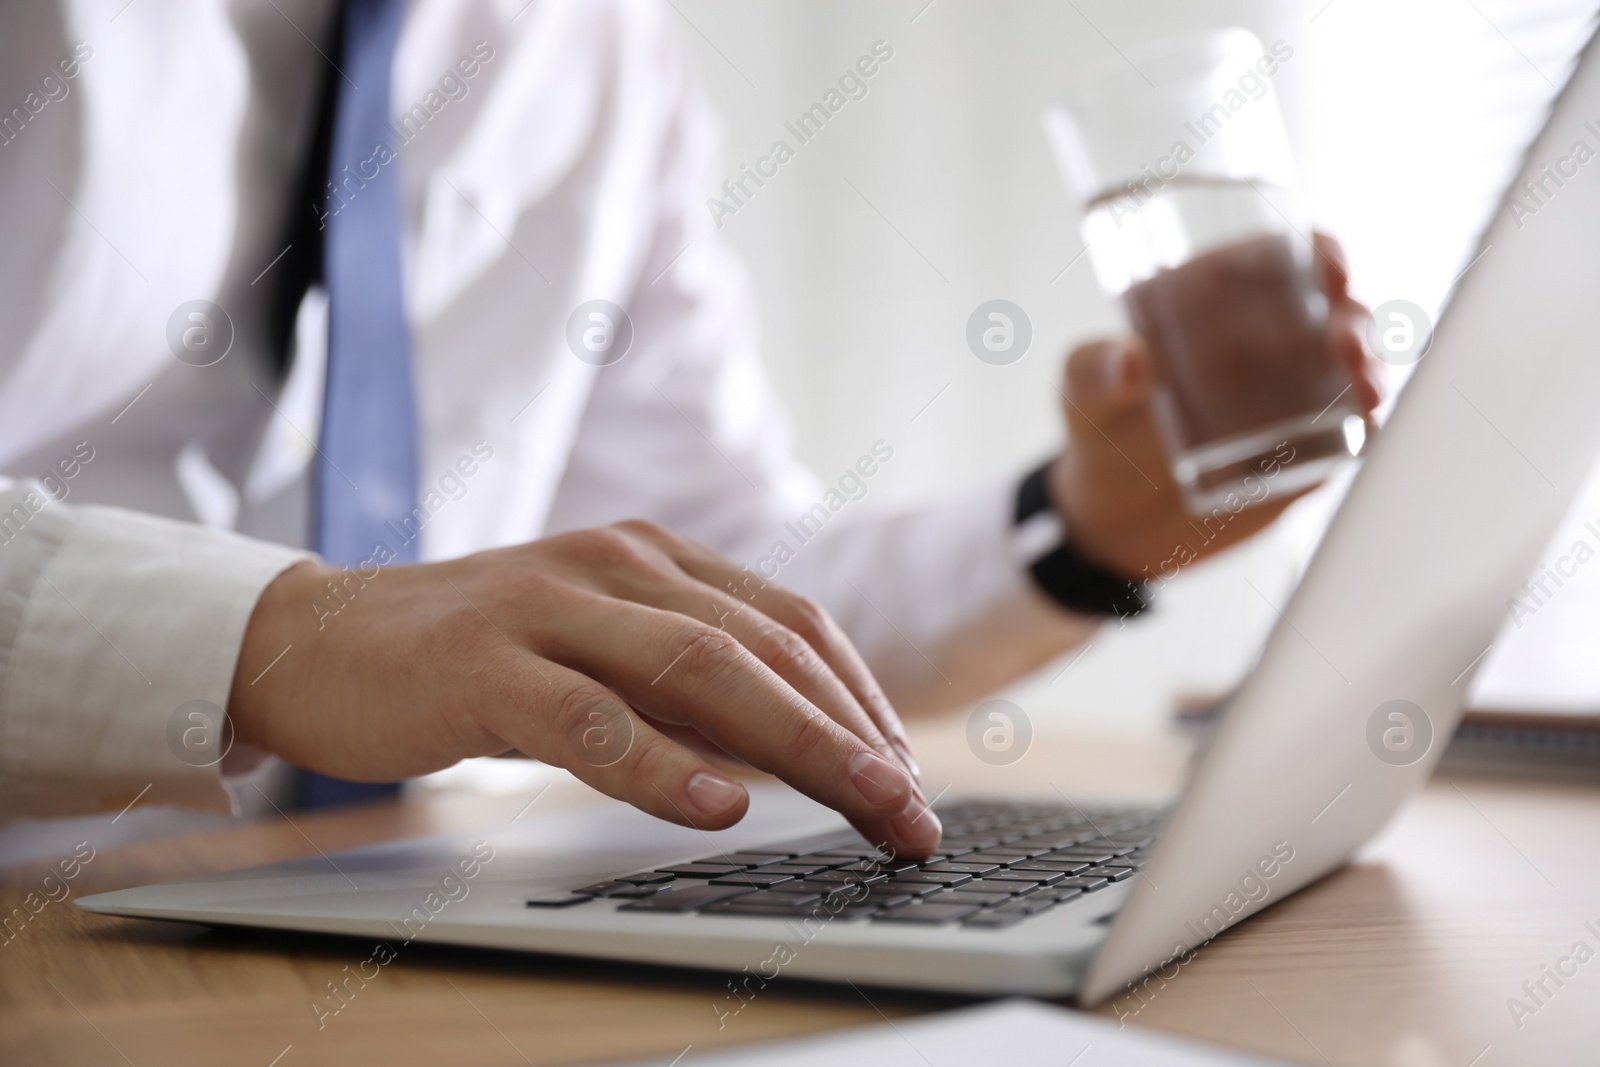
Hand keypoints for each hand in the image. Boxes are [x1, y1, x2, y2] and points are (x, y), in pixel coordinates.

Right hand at [227, 520, 940, 855]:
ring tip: (861, 802)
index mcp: (655, 558)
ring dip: (796, 743)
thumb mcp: (600, 658)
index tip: (907, 771)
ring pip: (700, 671)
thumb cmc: (477, 657)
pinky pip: (591, 718)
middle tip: (911, 808)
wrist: (321, 639)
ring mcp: (551, 607)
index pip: (790, 622)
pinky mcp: (485, 664)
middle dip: (852, 733)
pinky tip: (718, 805)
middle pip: (765, 648)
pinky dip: (662, 764)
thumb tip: (799, 755)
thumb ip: (687, 693)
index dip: (861, 697)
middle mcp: (617, 566)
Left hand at [1047, 233, 1383, 579]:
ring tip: (1363, 388)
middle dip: (1353, 318)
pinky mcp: (1307, 443)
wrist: (1117, 520)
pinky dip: (1367, 422)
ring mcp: (1292, 389)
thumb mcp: (1082, 396)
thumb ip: (1094, 373)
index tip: (1331, 267)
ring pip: (1353, 364)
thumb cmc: (1099, 432)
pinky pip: (1352, 427)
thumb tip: (1128, 358)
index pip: (1278, 257)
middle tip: (1345, 344)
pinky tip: (1366, 425)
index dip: (1316, 252)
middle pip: (1331, 308)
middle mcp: (1263, 337)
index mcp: (1214, 300)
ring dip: (1370, 367)